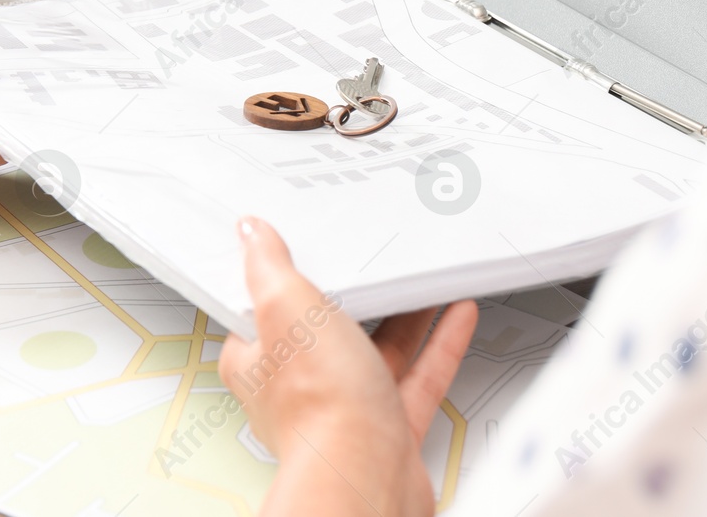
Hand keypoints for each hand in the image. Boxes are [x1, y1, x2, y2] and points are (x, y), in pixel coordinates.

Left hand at [218, 217, 476, 516]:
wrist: (368, 474)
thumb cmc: (319, 407)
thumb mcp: (285, 307)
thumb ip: (267, 266)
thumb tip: (250, 232)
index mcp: (260, 359)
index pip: (265, 307)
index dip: (286, 277)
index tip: (309, 248)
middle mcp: (301, 388)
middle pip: (329, 328)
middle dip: (358, 295)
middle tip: (379, 260)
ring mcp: (349, 407)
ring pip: (379, 350)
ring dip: (405, 313)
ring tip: (426, 280)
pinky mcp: (390, 426)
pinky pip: (420, 376)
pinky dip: (440, 344)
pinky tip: (456, 316)